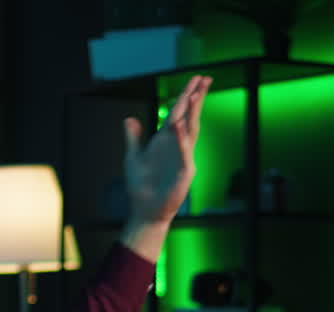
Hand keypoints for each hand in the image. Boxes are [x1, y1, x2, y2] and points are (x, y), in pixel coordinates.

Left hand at [123, 75, 211, 228]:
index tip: (195, 80)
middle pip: (190, 117)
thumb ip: (133, 137)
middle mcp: (177, 146)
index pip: (178, 113)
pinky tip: (179, 127)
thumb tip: (130, 119)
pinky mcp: (183, 174)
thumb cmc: (141, 186)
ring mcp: (183, 159)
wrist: (144, 209)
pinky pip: (185, 154)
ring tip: (195, 95)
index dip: (186, 96)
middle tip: (204, 79)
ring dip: (192, 114)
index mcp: (166, 140)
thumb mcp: (133, 157)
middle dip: (196, 98)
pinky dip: (182, 141)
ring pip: (191, 132)